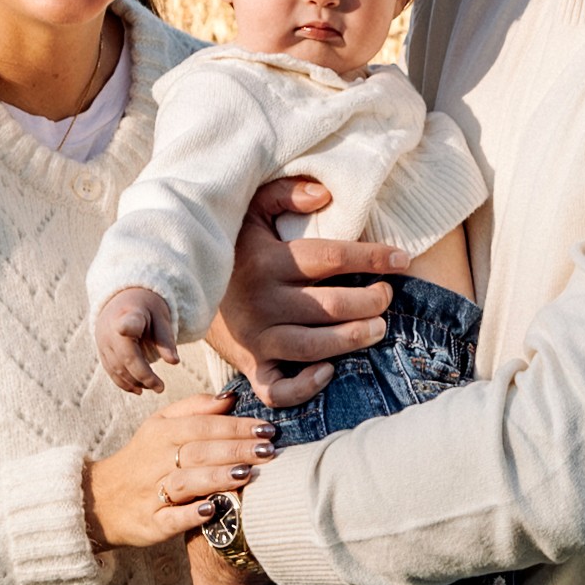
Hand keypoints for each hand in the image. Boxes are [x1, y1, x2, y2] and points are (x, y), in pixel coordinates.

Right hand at [83, 393, 273, 554]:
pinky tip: (211, 511)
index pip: (203, 426)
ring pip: (186, 482)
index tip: (267, 428)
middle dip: (235, 450)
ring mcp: (152, 493)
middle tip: (267, 450)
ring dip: (217, 477)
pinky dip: (189, 515)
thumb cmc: (142, 460)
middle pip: (199, 451)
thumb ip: (196, 409)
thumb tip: (231, 398)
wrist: (100, 500)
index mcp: (162, 433)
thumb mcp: (161, 426)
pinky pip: (170, 518)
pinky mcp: (150, 522)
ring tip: (246, 474)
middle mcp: (156, 460)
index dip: (236, 426)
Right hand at [95, 284, 181, 395]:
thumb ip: (165, 338)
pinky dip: (124, 383)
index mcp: (130, 314)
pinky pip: (111, 371)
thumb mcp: (161, 316)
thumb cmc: (146, 308)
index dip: (127, 327)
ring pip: (117, 368)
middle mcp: (111, 329)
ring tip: (154, 388)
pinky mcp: (101, 351)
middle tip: (161, 388)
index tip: (126, 329)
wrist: (122, 298)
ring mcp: (103, 341)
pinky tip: (138, 390)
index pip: (127, 322)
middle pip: (126, 358)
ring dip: (135, 382)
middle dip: (144, 376)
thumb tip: (174, 362)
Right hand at [208, 175, 399, 412]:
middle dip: (372, 302)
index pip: (331, 257)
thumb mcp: (249, 214)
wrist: (182, 292)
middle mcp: (263, 302)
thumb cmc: (231, 251)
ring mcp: (257, 338)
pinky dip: (307, 386)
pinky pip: (281, 390)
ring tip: (377, 328)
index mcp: (268, 262)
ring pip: (316, 346)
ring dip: (355, 339)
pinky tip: (329, 370)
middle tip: (386, 297)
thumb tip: (325, 196)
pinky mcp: (251, 366)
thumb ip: (284, 195)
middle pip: (332, 306)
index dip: (373, 258)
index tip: (403, 260)